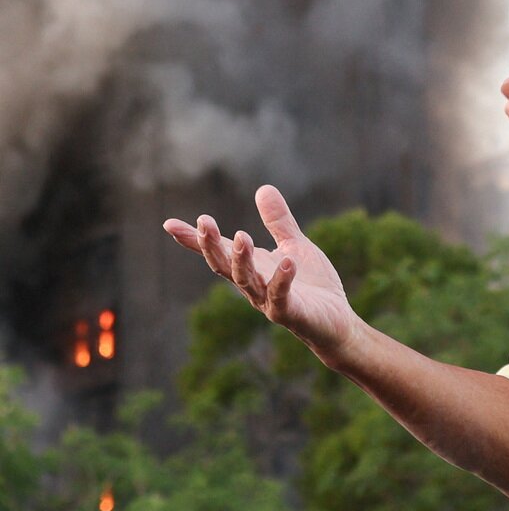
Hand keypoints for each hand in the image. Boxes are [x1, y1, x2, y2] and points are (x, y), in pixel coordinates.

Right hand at [163, 184, 355, 360]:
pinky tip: (288, 262)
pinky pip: (281, 297)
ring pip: (246, 282)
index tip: (169, 224)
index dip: (193, 240)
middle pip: (224, 266)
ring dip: (241, 260)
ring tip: (242, 236)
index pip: (218, 252)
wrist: (337, 322)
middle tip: (203, 222)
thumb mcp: (293, 246)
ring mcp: (269, 301)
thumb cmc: (312, 285)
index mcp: (252, 268)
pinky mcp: (291, 313)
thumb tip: (263, 188)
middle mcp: (254, 286)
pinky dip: (282, 280)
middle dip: (211, 246)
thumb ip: (278, 221)